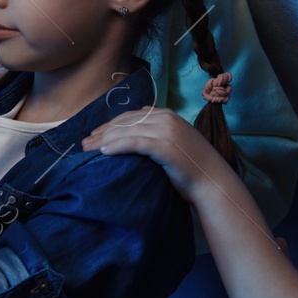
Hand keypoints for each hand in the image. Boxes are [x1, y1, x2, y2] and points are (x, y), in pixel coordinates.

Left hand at [82, 106, 221, 202]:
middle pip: (125, 122)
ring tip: (87, 149)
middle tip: (84, 143)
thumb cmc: (191, 167)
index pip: (130, 116)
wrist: (212, 182)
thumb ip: (156, 132)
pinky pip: (134, 143)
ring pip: (126, 131)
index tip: (94, 134)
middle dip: (102, 132)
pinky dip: (117, 146)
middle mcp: (165, 118)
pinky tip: (103, 152)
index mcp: (166, 115)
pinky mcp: (165, 146)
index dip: (109, 125)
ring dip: (104, 140)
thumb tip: (134, 131)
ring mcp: (166, 131)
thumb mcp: (173, 142)